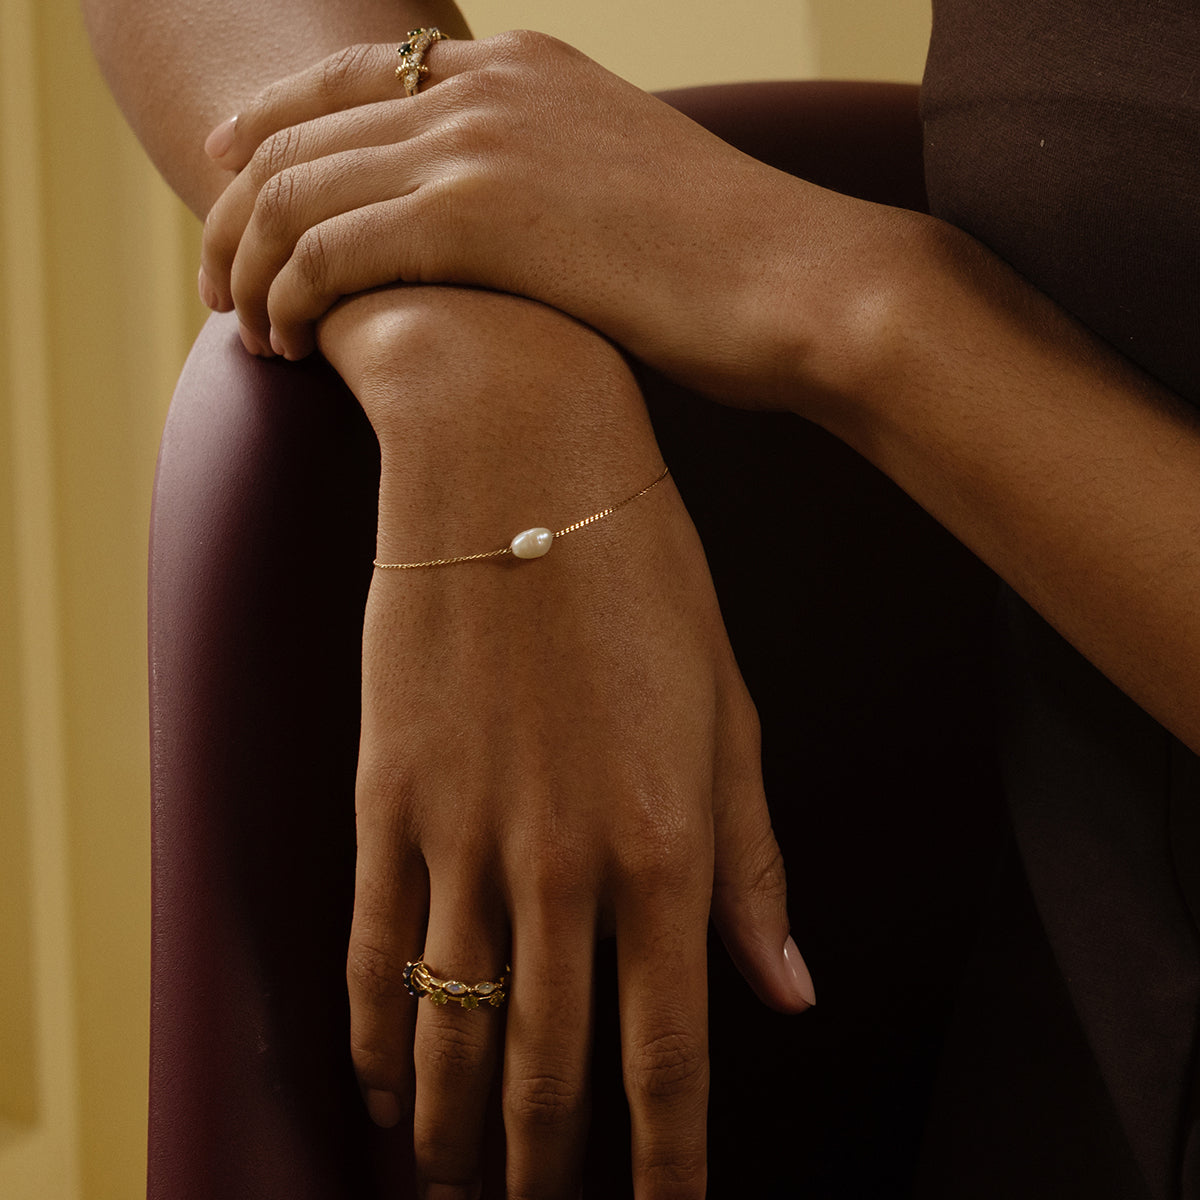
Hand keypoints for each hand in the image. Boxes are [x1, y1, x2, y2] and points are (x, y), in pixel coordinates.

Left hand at [199, 33, 896, 407]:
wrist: (800, 285)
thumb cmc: (727, 267)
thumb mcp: (624, 193)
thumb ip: (549, 183)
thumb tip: (513, 227)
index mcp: (521, 67)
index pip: (354, 79)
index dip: (273, 131)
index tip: (234, 184)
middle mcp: (486, 84)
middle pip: (300, 134)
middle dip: (237, 211)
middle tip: (219, 287)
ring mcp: (478, 141)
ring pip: (296, 192)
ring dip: (249, 264)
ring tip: (243, 328)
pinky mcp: (477, 214)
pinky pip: (329, 247)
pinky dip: (288, 296)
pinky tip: (284, 345)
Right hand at [317, 285, 813, 1196]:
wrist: (510, 465)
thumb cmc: (640, 577)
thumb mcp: (727, 710)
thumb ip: (751, 860)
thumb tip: (785, 987)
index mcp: (667, 845)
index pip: (670, 1057)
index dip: (669, 1164)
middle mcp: (562, 863)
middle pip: (548, 1071)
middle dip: (548, 1173)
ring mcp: (461, 836)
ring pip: (452, 1035)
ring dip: (457, 1134)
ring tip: (457, 1192)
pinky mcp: (386, 799)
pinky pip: (373, 954)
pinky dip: (378, 1042)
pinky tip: (384, 1090)